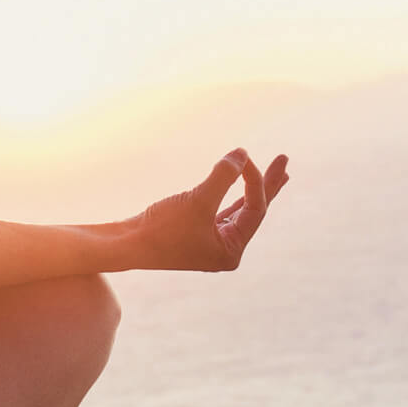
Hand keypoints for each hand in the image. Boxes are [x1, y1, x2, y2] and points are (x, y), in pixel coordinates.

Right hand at [135, 149, 289, 271]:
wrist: (123, 245)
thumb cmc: (160, 229)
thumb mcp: (196, 201)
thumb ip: (222, 177)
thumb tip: (242, 153)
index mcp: (231, 252)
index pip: (254, 211)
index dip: (254, 181)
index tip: (243, 157)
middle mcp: (224, 250)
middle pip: (253, 211)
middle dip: (268, 184)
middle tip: (284, 160)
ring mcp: (209, 242)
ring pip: (238, 209)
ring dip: (252, 188)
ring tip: (272, 173)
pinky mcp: (192, 232)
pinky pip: (220, 210)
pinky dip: (229, 194)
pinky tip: (239, 185)